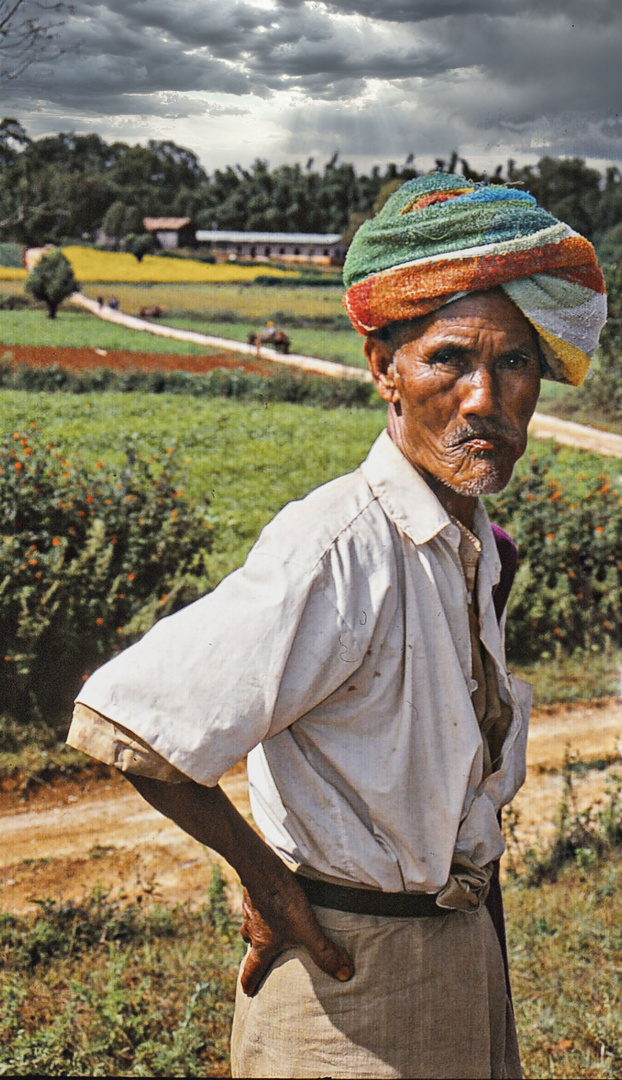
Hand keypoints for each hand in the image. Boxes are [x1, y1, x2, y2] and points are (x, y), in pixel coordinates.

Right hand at [239, 877, 353, 995]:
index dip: (249, 983)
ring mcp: (250, 911)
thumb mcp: (307, 930)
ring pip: (251, 927)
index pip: (251, 971)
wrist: (263, 868)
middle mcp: (252, 930)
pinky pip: (255, 907)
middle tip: (260, 959)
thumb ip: (324, 952)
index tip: (247, 993)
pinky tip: (273, 904)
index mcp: (262, 945)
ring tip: (269, 930)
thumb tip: (345, 975)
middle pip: (250, 947)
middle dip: (255, 955)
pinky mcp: (254, 892)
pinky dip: (262, 910)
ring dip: (258, 931)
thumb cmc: (283, 902)